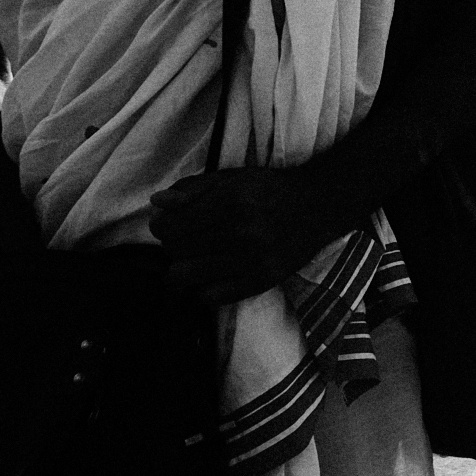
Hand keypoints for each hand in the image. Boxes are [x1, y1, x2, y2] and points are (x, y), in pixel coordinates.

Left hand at [150, 167, 364, 304]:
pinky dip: (204, 288)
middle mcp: (243, 232)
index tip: (167, 223)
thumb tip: (158, 203)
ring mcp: (253, 260)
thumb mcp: (232, 178)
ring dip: (183, 268)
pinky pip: (211, 297)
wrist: (317, 206)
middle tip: (185, 239)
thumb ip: (194, 188)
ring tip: (195, 258)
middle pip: (177, 252)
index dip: (161, 226)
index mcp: (232, 201)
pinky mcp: (262, 280)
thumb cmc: (270, 189)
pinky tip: (212, 274)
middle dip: (172, 245)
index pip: (173, 227)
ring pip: (187, 277)